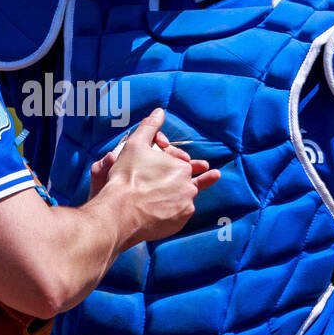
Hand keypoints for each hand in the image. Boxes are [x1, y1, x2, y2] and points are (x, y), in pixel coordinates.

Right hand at [100, 108, 219, 242]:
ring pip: (185, 198)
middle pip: (190, 181)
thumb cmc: (128, 177)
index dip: (175, 160)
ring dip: (185, 194)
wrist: (122, 211)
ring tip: (192, 192)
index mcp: (182, 167)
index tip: (177, 161)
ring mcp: (185, 206)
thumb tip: (159, 111)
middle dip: (199, 175)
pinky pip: (179, 215)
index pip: (183, 163)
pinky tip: (167, 209)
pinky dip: (174, 211)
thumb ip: (149, 127)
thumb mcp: (135, 145)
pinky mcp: (178, 223)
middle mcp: (188, 187)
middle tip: (211, 173)